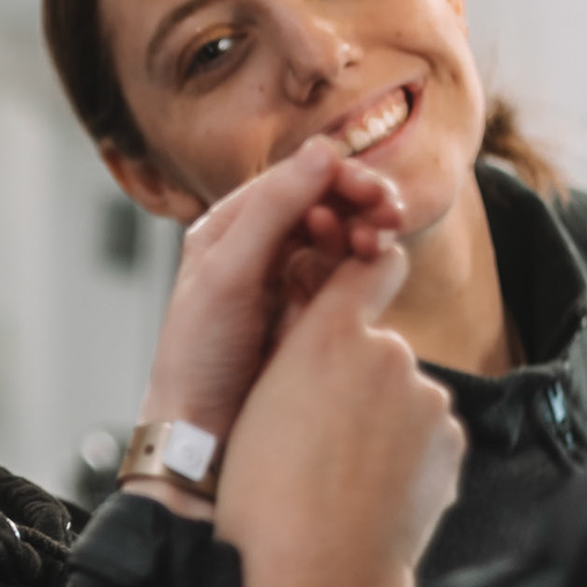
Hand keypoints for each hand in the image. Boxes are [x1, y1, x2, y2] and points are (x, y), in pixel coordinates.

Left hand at [135, 139, 404, 485]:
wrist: (201, 435)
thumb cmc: (197, 357)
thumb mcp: (227, 276)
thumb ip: (273, 212)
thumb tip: (322, 150)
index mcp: (227, 228)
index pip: (292, 180)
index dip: (334, 176)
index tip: (368, 190)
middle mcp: (259, 247)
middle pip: (324, 202)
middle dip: (359, 200)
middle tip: (388, 214)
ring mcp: (289, 280)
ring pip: (343, 236)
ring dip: (367, 229)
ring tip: (375, 241)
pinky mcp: (315, 313)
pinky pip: (352, 275)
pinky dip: (369, 265)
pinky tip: (372, 268)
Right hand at [215, 244, 465, 586]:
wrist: (320, 578)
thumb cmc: (267, 496)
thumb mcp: (259, 403)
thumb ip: (301, 349)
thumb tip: (331, 331)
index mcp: (329, 336)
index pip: (367, 268)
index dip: (362, 271)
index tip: (358, 278)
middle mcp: (389, 354)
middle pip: (377, 346)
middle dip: (354, 373)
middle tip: (314, 426)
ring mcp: (429, 401)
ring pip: (401, 393)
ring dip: (377, 416)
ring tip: (337, 466)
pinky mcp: (452, 444)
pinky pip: (424, 432)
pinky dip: (401, 451)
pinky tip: (367, 486)